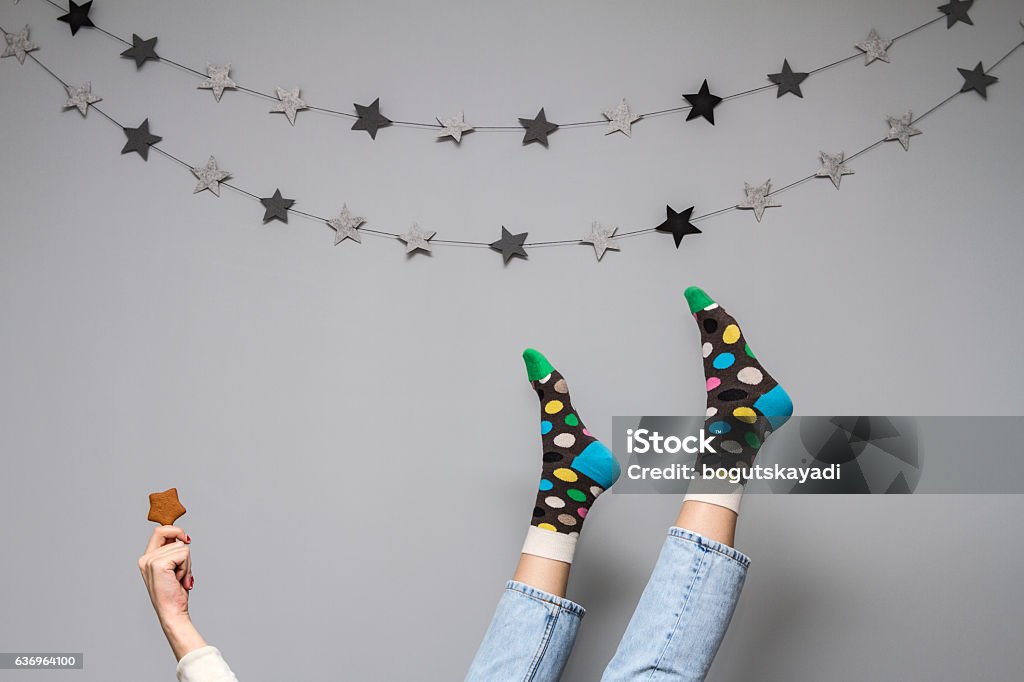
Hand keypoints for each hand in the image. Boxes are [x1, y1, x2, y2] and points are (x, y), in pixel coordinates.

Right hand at [138, 526, 205, 659]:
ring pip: (182, 547)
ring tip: (179, 579)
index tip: (186, 539)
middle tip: (182, 569)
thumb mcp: (172, 569)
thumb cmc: (174, 593)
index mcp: (146, 559)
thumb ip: (172, 553)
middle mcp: (145, 558)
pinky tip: (179, 580)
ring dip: (186, 564)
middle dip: (183, 551)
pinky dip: (186, 567)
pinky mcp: (158, 564)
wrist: (172, 612)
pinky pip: (184, 554)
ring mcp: (151, 561)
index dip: (175, 530)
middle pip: (172, 534)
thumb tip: (183, 538)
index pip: (160, 531)